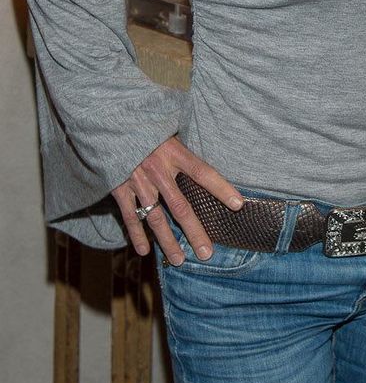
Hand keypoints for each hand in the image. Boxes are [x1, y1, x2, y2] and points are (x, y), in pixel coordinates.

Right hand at [112, 135, 242, 264]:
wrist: (110, 122)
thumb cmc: (146, 126)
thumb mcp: (168, 129)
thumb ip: (182, 147)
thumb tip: (201, 161)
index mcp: (174, 152)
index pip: (203, 172)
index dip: (221, 188)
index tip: (238, 205)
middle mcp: (158, 170)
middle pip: (181, 207)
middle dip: (195, 232)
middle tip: (207, 253)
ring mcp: (138, 182)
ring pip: (156, 218)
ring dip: (168, 241)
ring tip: (180, 260)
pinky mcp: (119, 189)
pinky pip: (130, 216)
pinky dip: (137, 234)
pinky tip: (144, 251)